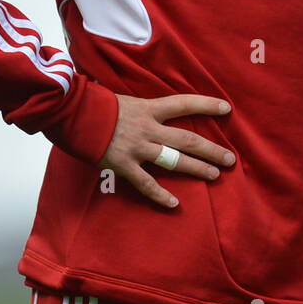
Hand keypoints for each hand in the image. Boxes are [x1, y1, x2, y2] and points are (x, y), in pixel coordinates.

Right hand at [97, 93, 234, 210]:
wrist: (72, 114)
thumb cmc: (95, 104)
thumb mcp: (123, 99)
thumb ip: (139, 108)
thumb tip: (150, 110)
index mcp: (149, 109)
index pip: (184, 104)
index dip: (206, 105)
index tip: (226, 108)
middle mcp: (148, 128)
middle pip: (187, 139)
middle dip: (210, 149)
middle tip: (229, 159)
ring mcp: (137, 148)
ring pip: (174, 160)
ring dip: (196, 168)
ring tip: (215, 175)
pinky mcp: (123, 165)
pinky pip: (146, 183)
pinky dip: (160, 195)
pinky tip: (175, 204)